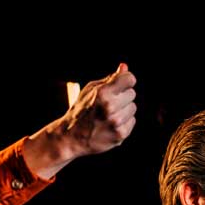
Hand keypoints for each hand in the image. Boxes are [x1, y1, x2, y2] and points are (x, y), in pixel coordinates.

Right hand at [23, 64, 136, 178]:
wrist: (72, 137)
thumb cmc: (82, 109)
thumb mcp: (91, 90)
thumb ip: (109, 79)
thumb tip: (125, 67)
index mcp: (103, 93)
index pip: (130, 79)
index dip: (126, 80)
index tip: (121, 84)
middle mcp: (111, 107)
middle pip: (132, 94)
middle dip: (122, 96)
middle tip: (108, 104)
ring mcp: (116, 122)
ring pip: (133, 108)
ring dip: (124, 110)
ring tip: (109, 114)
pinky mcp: (121, 134)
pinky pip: (132, 121)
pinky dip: (124, 122)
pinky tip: (111, 124)